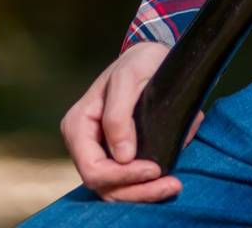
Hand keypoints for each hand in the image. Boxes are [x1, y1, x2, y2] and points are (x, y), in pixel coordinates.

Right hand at [60, 41, 203, 202]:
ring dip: (144, 193)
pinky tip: (169, 178)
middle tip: (172, 184)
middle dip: (137, 190)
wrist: (150, 57)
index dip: (122, 175)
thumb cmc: (138, 61)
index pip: (93, 168)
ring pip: (116, 189)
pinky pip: (128, 181)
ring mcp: (100, 153)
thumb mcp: (128, 76)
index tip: (153, 168)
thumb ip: (118, 114)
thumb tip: (122, 156)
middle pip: (104, 186)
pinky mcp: (117, 156)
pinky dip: (147, 185)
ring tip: (173, 184)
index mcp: (78, 125)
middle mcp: (85, 145)